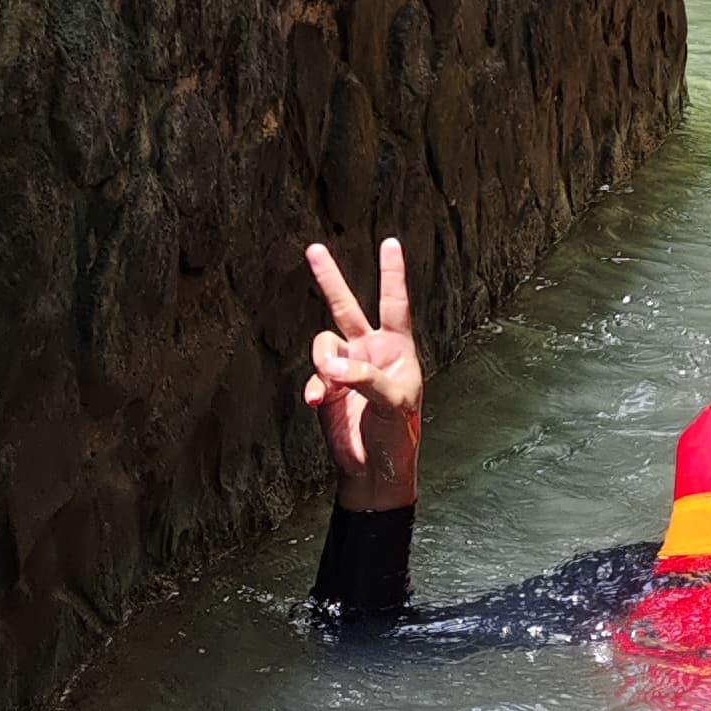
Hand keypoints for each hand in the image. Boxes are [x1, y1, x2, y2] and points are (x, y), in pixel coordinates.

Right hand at [304, 238, 421, 509]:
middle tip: (314, 249)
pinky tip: (316, 402)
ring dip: (323, 363)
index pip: (394, 303)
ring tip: (330, 387)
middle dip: (329, 279)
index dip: (392, 273)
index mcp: (397, 348)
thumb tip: (331, 364)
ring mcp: (345, 368)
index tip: (390, 243)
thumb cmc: (398, 433)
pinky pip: (312, 376)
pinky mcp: (325, 388)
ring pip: (323, 345)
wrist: (375, 466)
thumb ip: (364, 378)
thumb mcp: (393, 403)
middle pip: (346, 307)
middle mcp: (369, 351)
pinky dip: (312, 387)